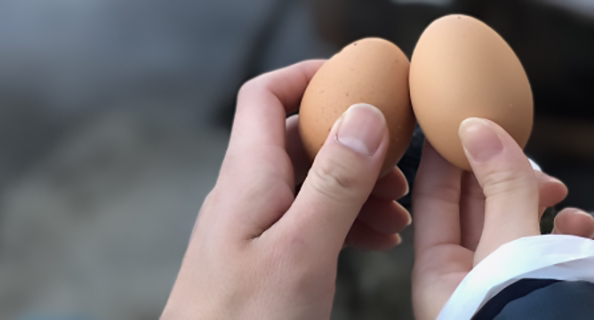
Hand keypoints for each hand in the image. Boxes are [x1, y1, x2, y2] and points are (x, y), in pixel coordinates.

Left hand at [163, 60, 410, 318]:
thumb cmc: (245, 319)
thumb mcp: (302, 249)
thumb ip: (334, 182)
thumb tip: (362, 117)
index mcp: (248, 176)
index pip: (266, 96)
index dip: (308, 77)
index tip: (358, 81)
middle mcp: (246, 190)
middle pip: (298, 138)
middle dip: (351, 143)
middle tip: (397, 167)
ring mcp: (253, 221)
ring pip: (309, 181)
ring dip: (355, 186)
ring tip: (396, 210)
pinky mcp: (262, 250)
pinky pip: (306, 217)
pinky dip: (343, 218)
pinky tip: (376, 237)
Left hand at [410, 118, 593, 319]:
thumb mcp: (510, 253)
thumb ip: (500, 192)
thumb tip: (476, 128)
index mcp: (436, 271)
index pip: (434, 192)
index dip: (446, 149)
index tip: (464, 113)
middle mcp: (458, 278)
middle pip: (472, 205)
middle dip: (498, 172)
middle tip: (522, 147)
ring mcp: (492, 288)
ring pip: (509, 227)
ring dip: (534, 203)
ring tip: (559, 192)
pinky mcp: (523, 296)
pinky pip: (535, 255)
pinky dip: (558, 236)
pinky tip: (579, 226)